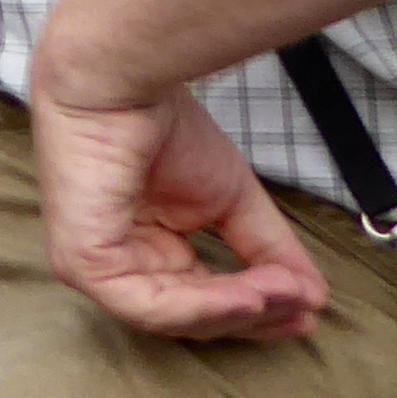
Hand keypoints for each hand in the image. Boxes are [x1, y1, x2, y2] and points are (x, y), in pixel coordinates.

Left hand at [28, 68, 327, 344]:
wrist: (122, 80)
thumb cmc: (162, 126)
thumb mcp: (229, 198)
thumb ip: (266, 248)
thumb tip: (313, 295)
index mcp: (143, 251)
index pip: (200, 301)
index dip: (255, 311)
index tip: (309, 312)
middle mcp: (117, 266)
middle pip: (192, 316)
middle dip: (253, 317)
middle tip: (304, 311)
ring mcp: (94, 268)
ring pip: (175, 317)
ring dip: (237, 312)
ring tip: (285, 294)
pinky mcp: (83, 264)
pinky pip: (150, 305)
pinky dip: (206, 306)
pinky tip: (250, 294)